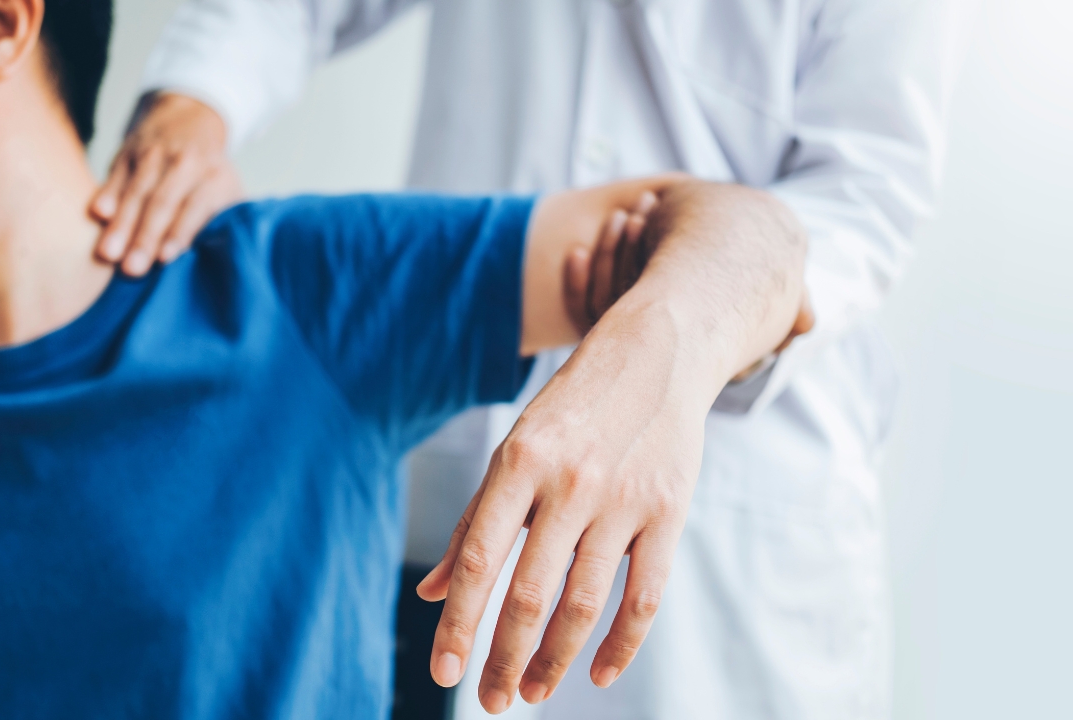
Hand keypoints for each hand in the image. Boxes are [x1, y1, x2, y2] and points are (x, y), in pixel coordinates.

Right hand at [91, 93, 241, 275]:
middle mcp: (184, 163)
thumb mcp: (228, 188)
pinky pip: (116, 175)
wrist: (190, 116)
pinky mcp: (128, 152)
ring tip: (108, 254)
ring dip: (122, 224)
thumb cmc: (210, 171)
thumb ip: (223, 217)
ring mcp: (153, 156)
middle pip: (162, 202)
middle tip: (132, 268)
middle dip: (145, 236)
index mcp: (213, 176)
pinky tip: (97, 214)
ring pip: (136, 191)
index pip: (196, 206)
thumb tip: (218, 258)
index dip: (181, 231)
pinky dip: (107, 194)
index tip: (165, 258)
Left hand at [418, 178, 808, 713]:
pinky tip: (599, 673)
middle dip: (504, 658)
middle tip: (490, 702)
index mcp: (518, 463)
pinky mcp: (668, 512)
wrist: (655, 354)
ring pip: (583, 603)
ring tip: (532, 692)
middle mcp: (568, 483)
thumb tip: (431, 591)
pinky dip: (622, 643)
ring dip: (555, 660)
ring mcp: (623, 500)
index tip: (443, 672)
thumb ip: (475, 522)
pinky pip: (645, 595)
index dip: (458, 623)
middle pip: (530, 594)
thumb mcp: (514, 449)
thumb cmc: (571, 409)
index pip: (478, 560)